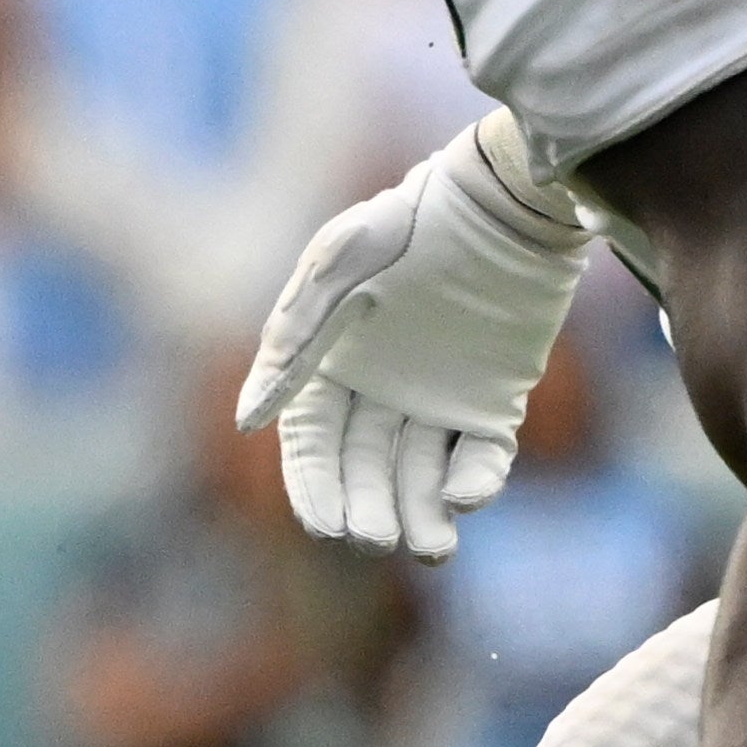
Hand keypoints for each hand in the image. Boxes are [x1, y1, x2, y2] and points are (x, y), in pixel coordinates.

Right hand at [238, 116, 594, 558]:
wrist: (501, 199)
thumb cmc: (407, 222)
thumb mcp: (337, 268)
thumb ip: (294, 340)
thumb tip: (246, 420)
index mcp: (331, 361)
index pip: (313, 442)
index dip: (314, 487)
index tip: (324, 526)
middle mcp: (380, 389)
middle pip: (366, 469)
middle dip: (369, 508)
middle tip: (377, 538)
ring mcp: (439, 397)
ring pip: (422, 474)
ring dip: (423, 514)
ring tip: (431, 548)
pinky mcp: (495, 399)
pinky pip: (482, 454)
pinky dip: (477, 480)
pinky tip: (467, 496)